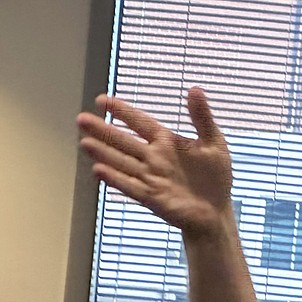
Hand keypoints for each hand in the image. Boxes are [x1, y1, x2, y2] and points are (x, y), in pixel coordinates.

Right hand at [77, 86, 232, 235]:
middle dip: (104, 131)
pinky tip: (98, 170)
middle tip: (82, 119)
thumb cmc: (216, 178)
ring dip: (104, 153)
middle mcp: (153, 158)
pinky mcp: (151, 197)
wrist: (217, 211)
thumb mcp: (214, 144)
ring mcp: (151, 177)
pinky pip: (130, 186)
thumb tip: (195, 88)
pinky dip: (115, 179)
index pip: (141, 122)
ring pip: (122, 162)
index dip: (123, 111)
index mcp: (167, 142)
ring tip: (85, 143)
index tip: (102, 100)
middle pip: (124, 141)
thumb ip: (202, 118)